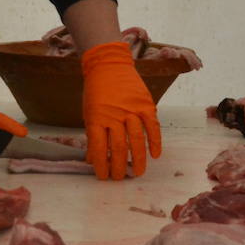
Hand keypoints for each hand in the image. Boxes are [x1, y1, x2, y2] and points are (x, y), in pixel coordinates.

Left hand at [81, 41, 162, 180]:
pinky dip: (155, 142)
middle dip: (119, 167)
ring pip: (137, 140)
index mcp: (96, 118)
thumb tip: (92, 160)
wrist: (108, 65)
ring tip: (137, 173)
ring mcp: (131, 110)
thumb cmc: (96, 92)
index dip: (101, 166)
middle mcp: (114, 115)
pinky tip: (155, 155)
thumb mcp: (89, 113)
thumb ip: (92, 135)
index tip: (103, 177)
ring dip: (139, 160)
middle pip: (119, 148)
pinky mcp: (145, 104)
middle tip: (120, 179)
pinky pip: (152, 126)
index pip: (99, 148)